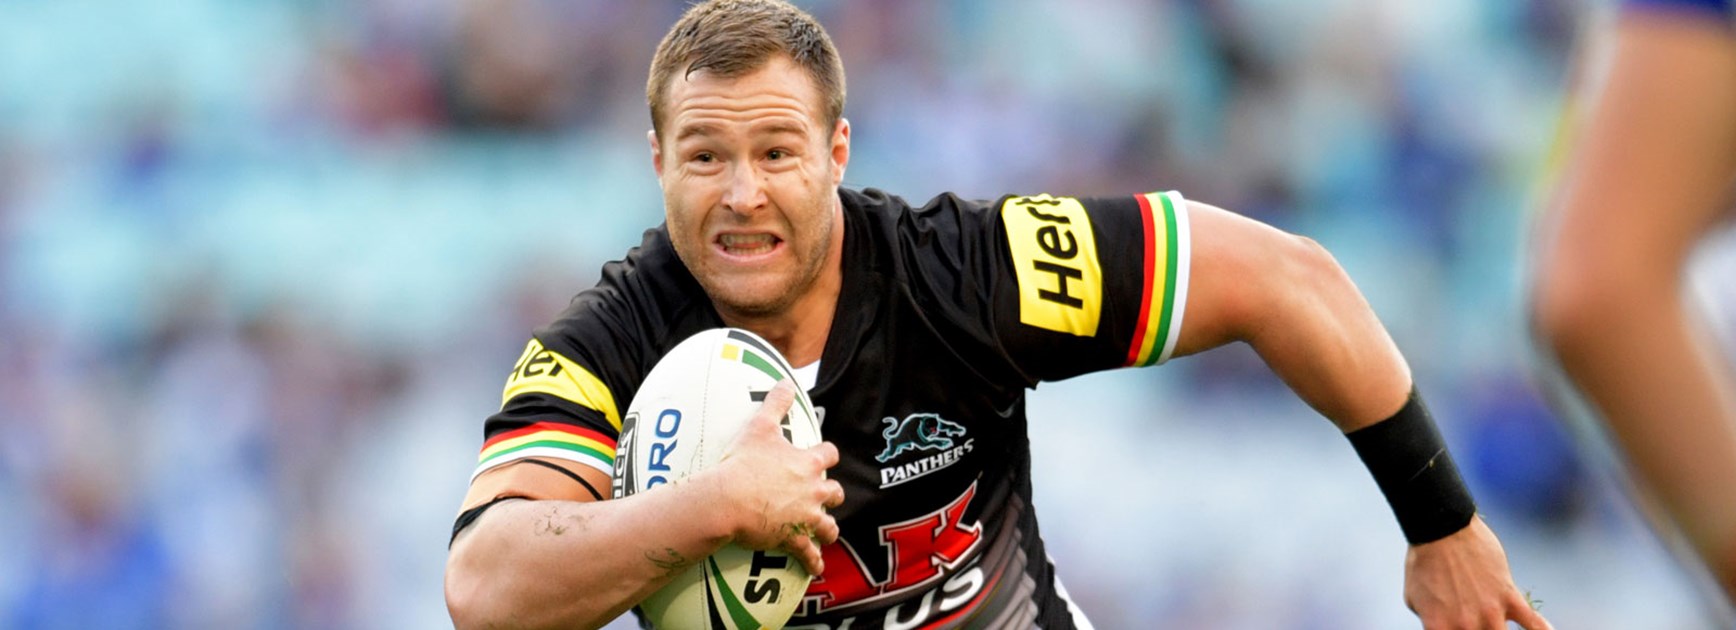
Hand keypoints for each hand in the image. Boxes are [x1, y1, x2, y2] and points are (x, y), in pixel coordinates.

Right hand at [710, 380, 845, 574]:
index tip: (822, 457)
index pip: (828, 454)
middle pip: (834, 492)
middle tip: (824, 496)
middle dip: (831, 494)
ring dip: (826, 529)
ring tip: (825, 534)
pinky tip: (816, 569)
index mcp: (807, 463)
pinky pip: (808, 554)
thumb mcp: (759, 426)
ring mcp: (805, 516)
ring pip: (828, 526)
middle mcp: (813, 489)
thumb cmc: (743, 462)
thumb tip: (785, 381)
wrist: (730, 498)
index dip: (826, 455)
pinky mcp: (793, 537)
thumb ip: (775, 404)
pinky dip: (813, 562)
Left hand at [1404, 515, 1551, 629]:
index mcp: (1439, 628)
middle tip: (1484, 627)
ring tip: (1502, 628)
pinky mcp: (1509, 596)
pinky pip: (1535, 623)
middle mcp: (1465, 626)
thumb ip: (1431, 620)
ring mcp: (1490, 612)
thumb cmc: (1423, 562)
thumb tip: (1444, 626)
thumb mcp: (1414, 598)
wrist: (1441, 529)